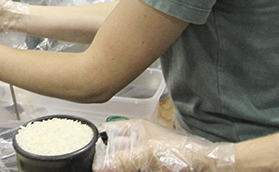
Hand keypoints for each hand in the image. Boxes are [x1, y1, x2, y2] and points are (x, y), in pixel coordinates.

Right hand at [94, 119, 235, 170]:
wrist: (208, 167)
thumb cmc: (182, 153)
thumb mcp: (148, 155)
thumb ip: (123, 159)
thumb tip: (99, 166)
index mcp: (135, 128)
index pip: (107, 130)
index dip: (96, 140)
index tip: (86, 152)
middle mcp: (136, 141)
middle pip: (112, 150)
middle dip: (104, 159)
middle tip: (95, 167)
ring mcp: (143, 156)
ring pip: (121, 163)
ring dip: (114, 167)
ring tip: (104, 170)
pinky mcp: (149, 167)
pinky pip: (131, 168)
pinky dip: (124, 170)